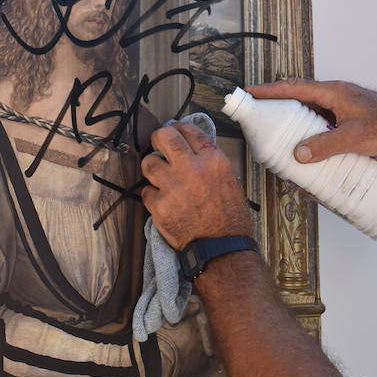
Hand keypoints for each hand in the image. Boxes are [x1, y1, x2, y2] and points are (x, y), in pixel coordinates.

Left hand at [140, 123, 251, 250]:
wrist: (222, 248)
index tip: (175, 132)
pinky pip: (146, 191)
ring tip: (160, 176)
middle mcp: (192, 168)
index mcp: (213, 160)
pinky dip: (153, 195)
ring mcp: (173, 186)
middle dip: (159, 138)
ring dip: (153, 168)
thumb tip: (192, 151)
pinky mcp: (159, 205)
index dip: (179, 128)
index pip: (189, 130)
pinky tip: (163, 201)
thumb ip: (210, 162)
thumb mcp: (230, 181)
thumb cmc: (230, 218)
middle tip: (159, 144)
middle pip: (164, 137)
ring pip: (148, 162)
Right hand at [246, 79, 376, 163]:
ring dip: (296, 118)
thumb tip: (299, 154)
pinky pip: (324, 119)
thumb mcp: (352, 138)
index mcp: (333, 92)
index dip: (270, 90)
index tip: (250, 91)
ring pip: (312, 109)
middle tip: (259, 113)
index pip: (293, 88)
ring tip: (280, 132)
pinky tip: (311, 142)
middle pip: (300, 96)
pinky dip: (312, 127)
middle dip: (278, 103)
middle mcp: (336, 94)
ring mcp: (344, 105)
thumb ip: (324, 146)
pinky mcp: (351, 116)